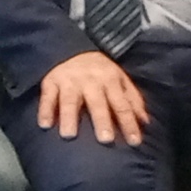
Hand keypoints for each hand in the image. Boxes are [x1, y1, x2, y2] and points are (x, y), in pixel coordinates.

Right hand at [34, 50, 149, 145]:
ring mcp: (69, 81)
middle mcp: (90, 81)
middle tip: (106, 139)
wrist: (71, 48)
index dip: (129, 123)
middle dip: (101, 120)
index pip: (122, 105)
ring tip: (69, 135)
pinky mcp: (50, 82)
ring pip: (70, 100)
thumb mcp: (121, 79)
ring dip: (69, 117)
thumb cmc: (100, 71)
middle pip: (97, 103)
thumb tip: (145, 122)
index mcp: (110, 80)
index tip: (135, 143)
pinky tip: (45, 125)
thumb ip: (133, 100)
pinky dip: (45, 110)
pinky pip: (47, 97)